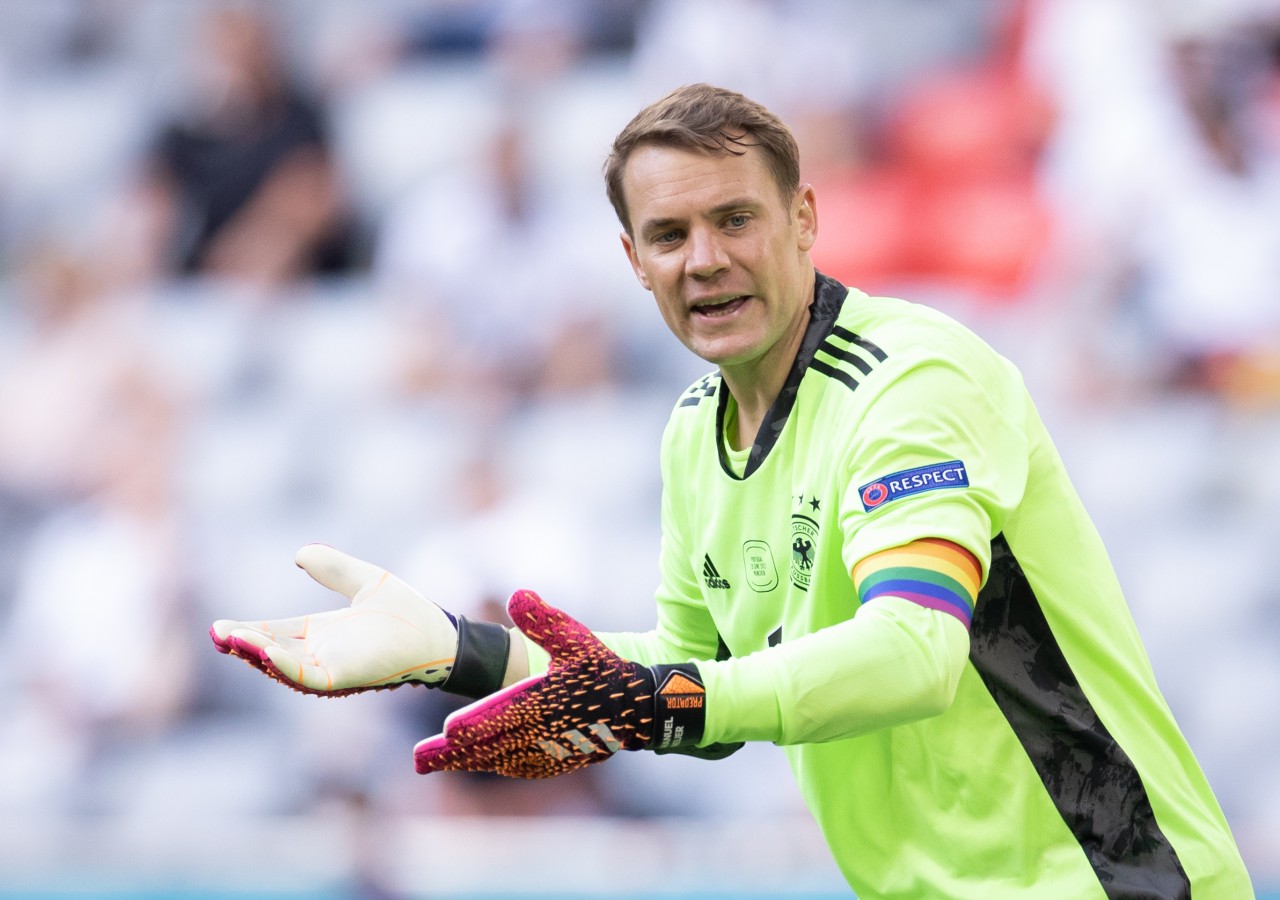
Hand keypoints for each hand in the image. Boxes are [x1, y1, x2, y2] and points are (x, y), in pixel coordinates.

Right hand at [210, 544, 509, 697]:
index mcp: (321, 634)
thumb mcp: (365, 580)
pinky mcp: (346, 678)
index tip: (220, 628)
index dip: (249, 631)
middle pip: (272, 653)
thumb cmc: (406, 612)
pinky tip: (266, 651)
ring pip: (284, 667)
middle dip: (244, 646)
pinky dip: (285, 666)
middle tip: (216, 634)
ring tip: (232, 639)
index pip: (275, 634)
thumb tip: (300, 553)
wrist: (439, 634)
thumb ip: (334, 568)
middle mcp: (322, 655)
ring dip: (258, 655)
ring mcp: (332, 669)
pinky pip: (309, 677)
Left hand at [414, 589, 708, 777]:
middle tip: (419, 760)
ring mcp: (551, 751)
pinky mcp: (560, 760)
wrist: (641, 707)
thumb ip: (544, 619)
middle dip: (453, 754)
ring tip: (437, 761)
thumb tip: (516, 594)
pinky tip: (487, 763)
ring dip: (469, 762)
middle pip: (492, 746)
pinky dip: (499, 766)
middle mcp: (543, 732)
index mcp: (545, 703)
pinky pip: (523, 768)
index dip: (475, 725)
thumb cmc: (605, 669)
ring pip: (502, 760)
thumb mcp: (577, 638)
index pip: (503, 716)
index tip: (448, 732)